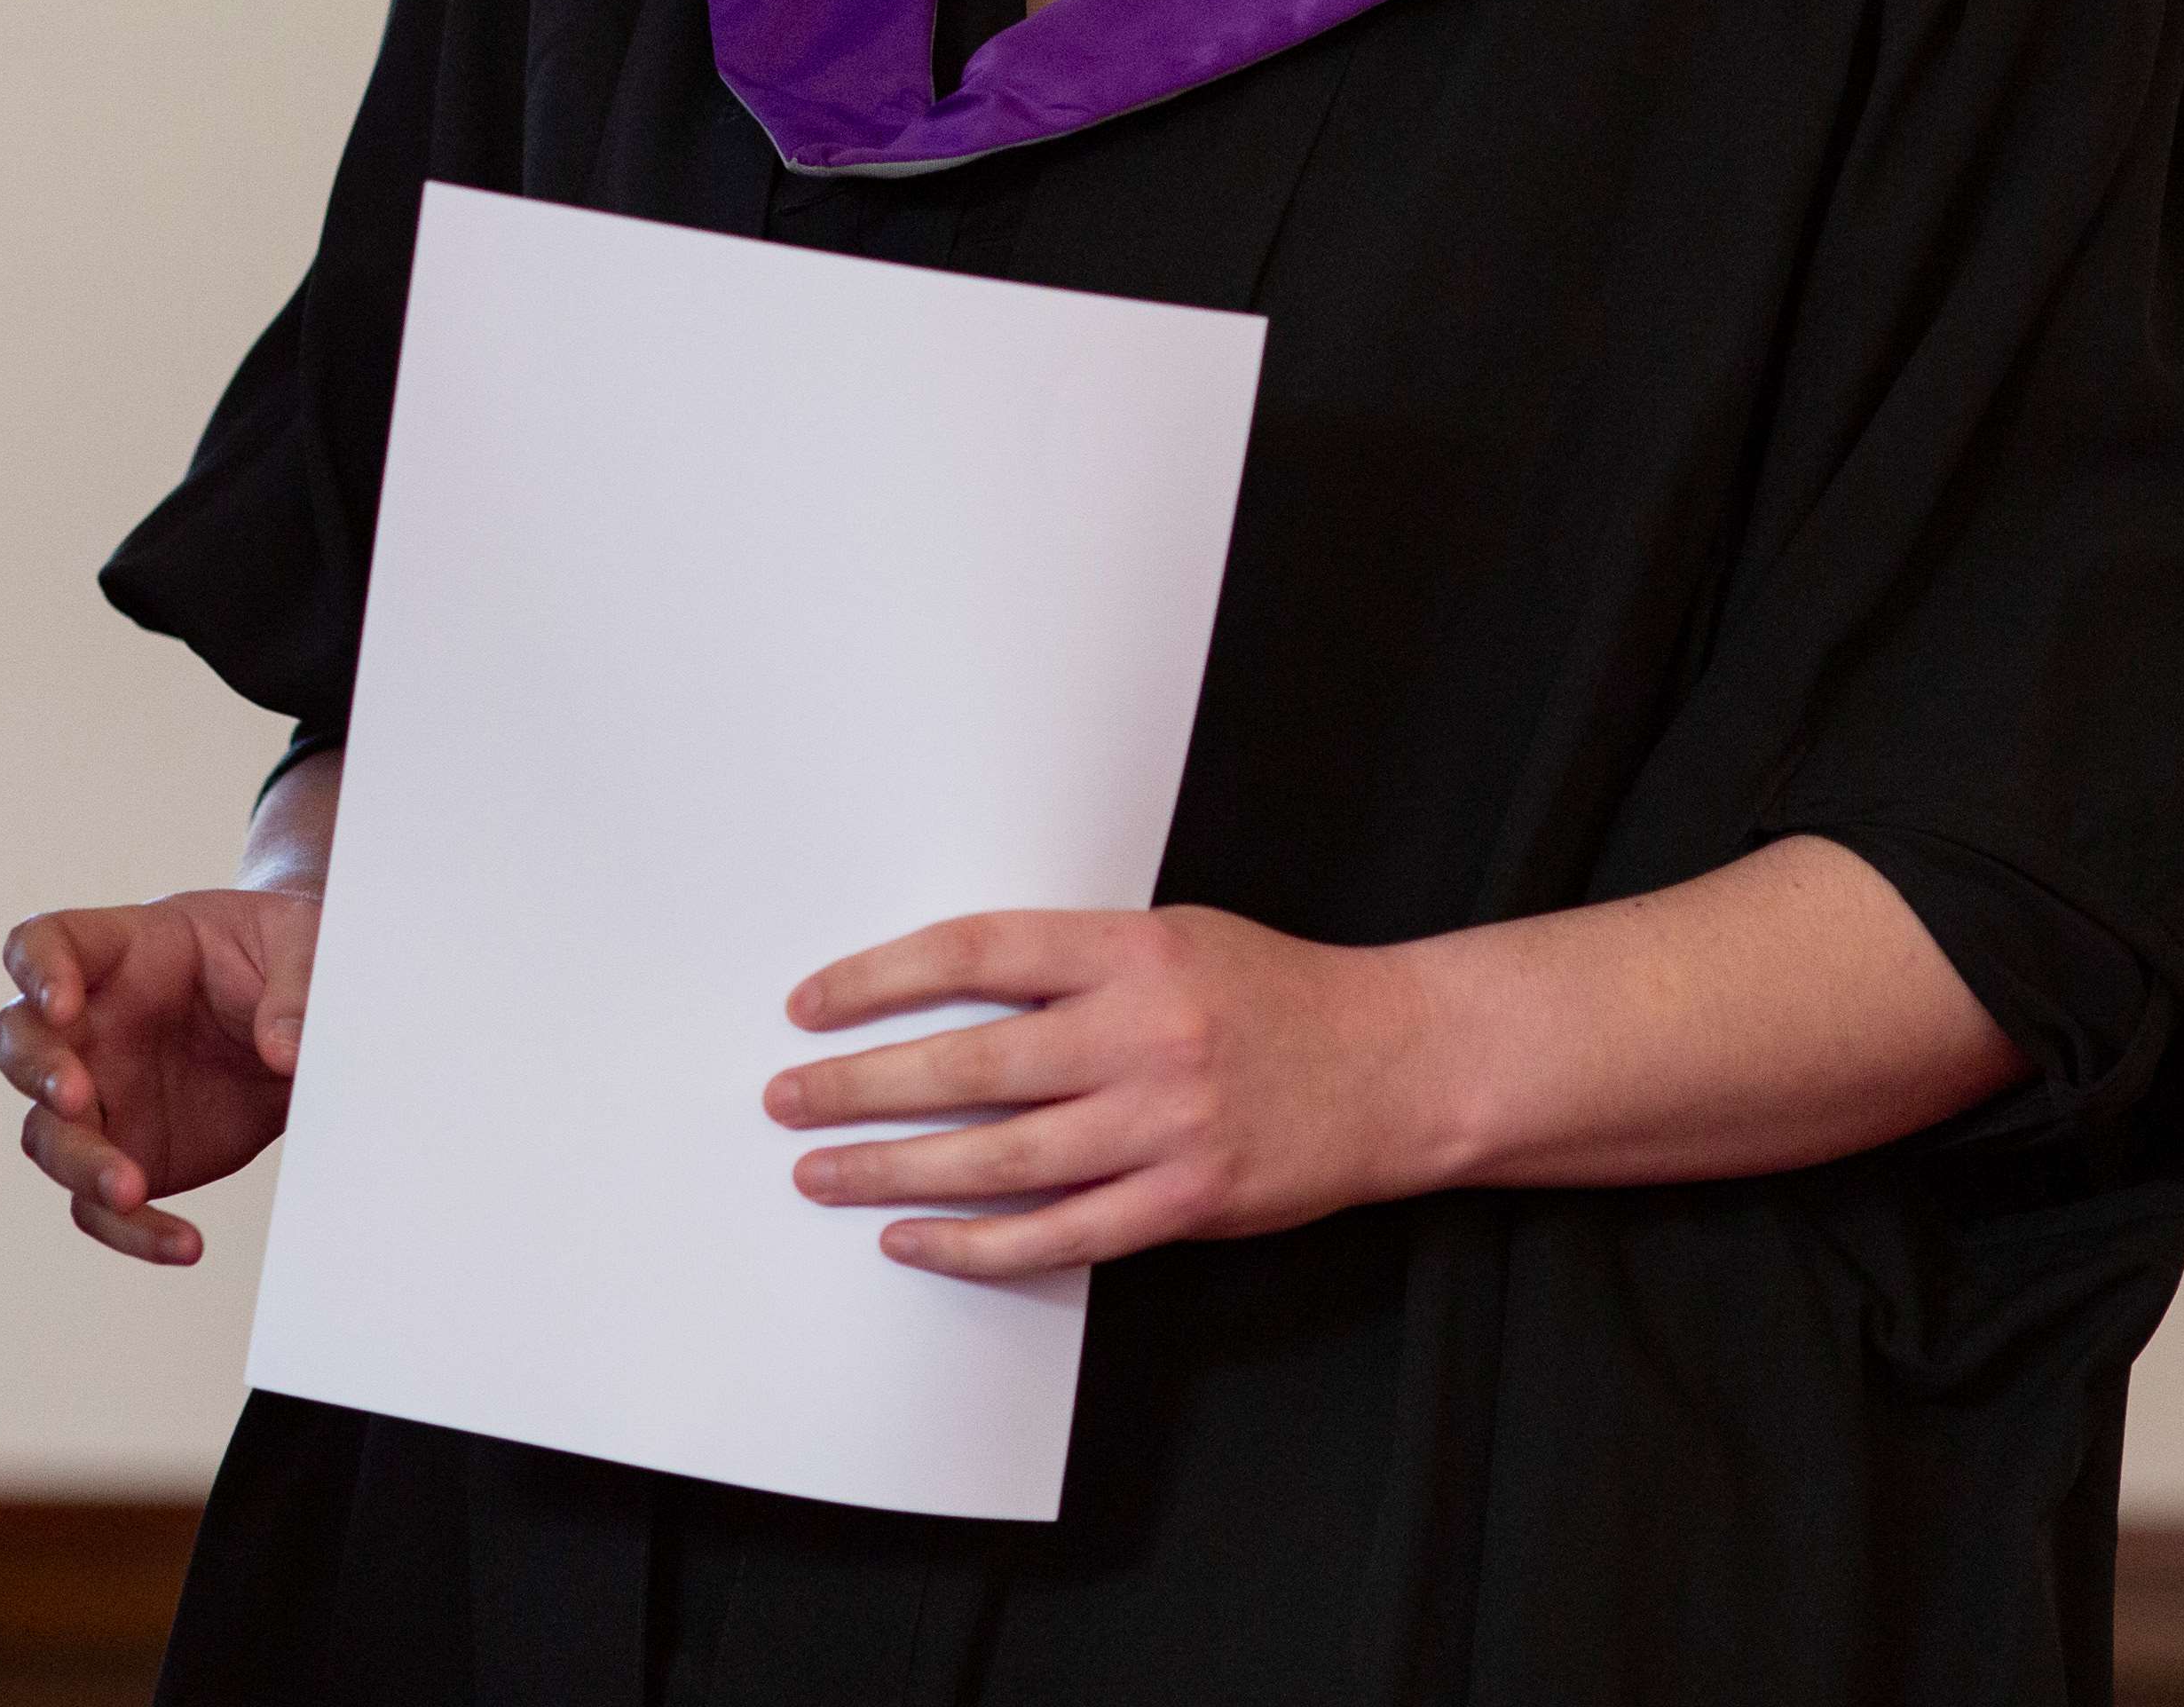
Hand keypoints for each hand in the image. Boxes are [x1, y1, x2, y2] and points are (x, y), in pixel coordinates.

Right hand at [0, 886, 317, 1266]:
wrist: (305, 1017)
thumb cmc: (282, 955)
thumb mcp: (305, 943)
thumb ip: (295, 987)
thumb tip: (284, 1048)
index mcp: (119, 950)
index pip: (44, 944)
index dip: (36, 970)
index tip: (60, 1003)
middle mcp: (90, 1024)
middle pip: (19, 1042)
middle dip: (37, 1070)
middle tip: (75, 1096)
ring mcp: (102, 1094)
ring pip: (49, 1136)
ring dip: (79, 1165)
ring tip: (131, 1189)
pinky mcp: (129, 1152)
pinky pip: (103, 1205)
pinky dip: (135, 1232)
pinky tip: (185, 1244)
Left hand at [766, 905, 1445, 1278]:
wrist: (1396, 1066)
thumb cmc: (1272, 993)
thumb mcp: (1173, 938)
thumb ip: (1071, 968)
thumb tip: (940, 996)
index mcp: (1132, 951)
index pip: (974, 954)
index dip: (879, 979)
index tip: (810, 1004)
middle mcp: (1143, 1035)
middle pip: (971, 1067)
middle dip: (861, 1085)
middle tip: (787, 1098)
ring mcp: (1165, 1126)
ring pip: (1000, 1160)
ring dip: (896, 1171)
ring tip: (822, 1173)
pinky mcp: (1186, 1202)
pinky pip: (1057, 1236)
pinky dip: (975, 1245)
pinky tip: (913, 1240)